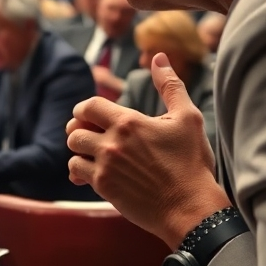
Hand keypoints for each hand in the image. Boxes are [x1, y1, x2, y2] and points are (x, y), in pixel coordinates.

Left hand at [67, 53, 228, 247]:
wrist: (191, 209)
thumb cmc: (192, 163)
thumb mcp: (188, 118)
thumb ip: (170, 85)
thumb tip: (158, 57)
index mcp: (128, 122)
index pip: (88, 105)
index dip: (84, 109)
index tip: (90, 115)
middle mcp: (112, 142)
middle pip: (75, 128)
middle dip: (81, 129)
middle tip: (91, 135)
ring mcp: (105, 165)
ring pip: (73, 150)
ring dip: (80, 150)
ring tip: (93, 153)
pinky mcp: (103, 187)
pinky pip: (76, 172)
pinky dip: (78, 171)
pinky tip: (89, 172)